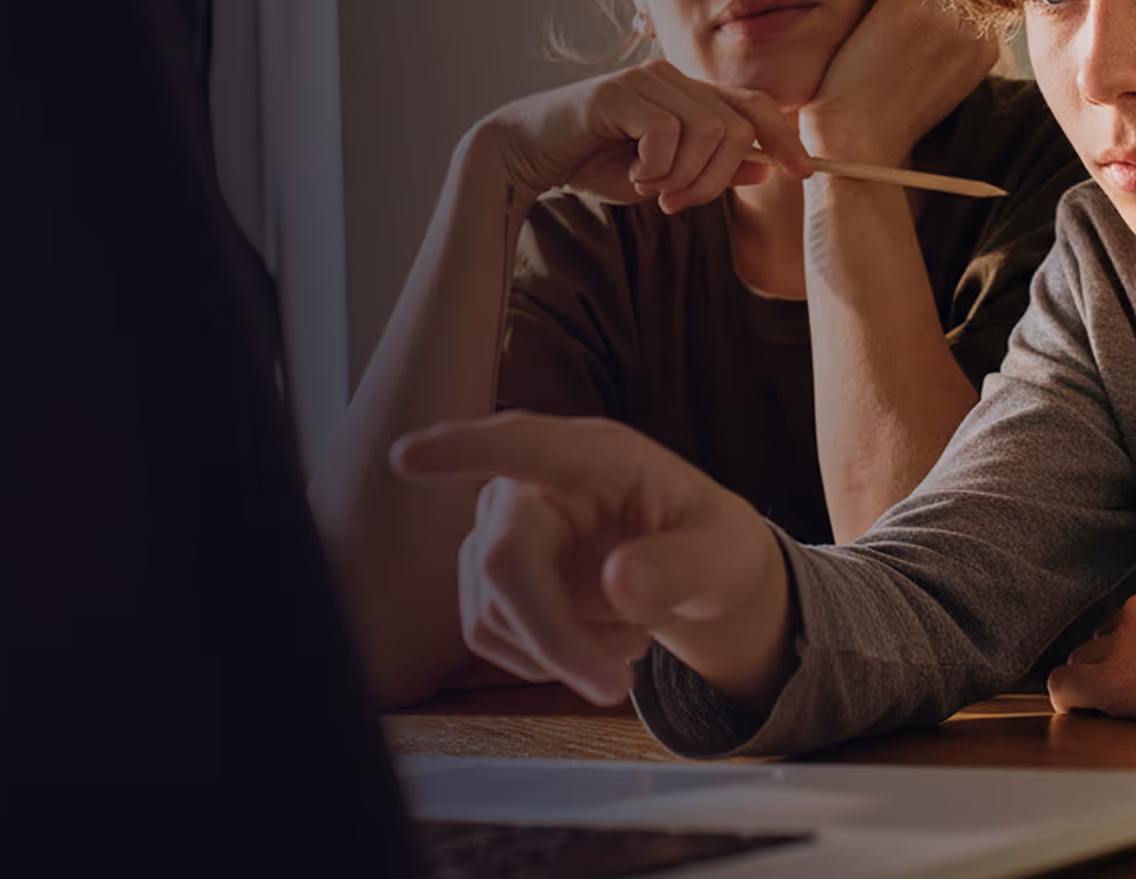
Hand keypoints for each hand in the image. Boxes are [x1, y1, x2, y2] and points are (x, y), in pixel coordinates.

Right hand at [391, 412, 789, 706]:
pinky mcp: (487, 575)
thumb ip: (682, 566)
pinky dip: (544, 658)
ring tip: (631, 643)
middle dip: (554, 636)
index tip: (409, 455)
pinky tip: (595, 646)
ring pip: (494, 610)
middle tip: (616, 690)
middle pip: (504, 559)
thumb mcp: (726, 555)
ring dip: (562, 652)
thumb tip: (619, 584)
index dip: (464, 449)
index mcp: (598, 456)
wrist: (695, 569)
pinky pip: (490, 634)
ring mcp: (503, 528)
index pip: (523, 444)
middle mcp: (535, 484)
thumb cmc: (711, 544)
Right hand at [484, 59, 814, 211]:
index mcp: (689, 95)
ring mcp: (646, 81)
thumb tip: (766, 167)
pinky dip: (655, 168)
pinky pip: (666, 134)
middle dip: (715, 178)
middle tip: (677, 203)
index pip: (755, 106)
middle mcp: (673, 79)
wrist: (528, 153)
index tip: (805, 173)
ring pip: (706, 131)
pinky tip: (631, 176)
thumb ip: (712, 168)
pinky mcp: (618, 92)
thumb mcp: (665, 176)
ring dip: (683, 177)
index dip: (785, 137)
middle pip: (734, 128)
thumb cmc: (596, 163)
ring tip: (650, 189)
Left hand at [798, 0, 999, 162]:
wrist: (859, 144)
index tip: (908, 27)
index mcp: (986, 46)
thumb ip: (948, 37)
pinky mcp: (907, 9)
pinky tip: (866, 8)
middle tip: (886, 21)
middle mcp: (974, 29)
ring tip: (875, 18)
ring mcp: (943, 17)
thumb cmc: (885, 113)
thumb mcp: (937, 76)